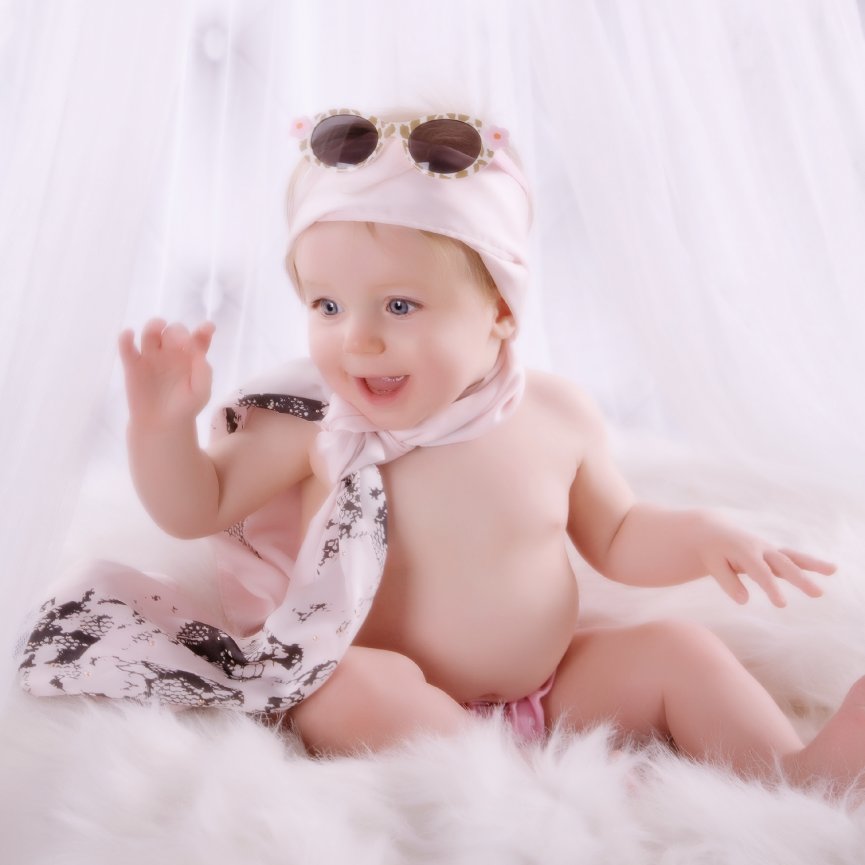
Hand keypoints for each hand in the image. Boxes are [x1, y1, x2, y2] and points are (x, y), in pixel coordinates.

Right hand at [118, 318, 215, 426]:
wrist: (162, 424)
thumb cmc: (185, 406)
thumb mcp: (201, 392)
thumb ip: (203, 372)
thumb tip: (199, 352)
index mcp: (190, 356)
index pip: (198, 339)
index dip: (203, 331)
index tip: (207, 328)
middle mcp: (171, 352)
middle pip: (173, 331)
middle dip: (177, 332)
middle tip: (180, 343)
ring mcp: (151, 356)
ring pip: (151, 332)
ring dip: (154, 326)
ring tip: (159, 327)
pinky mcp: (133, 364)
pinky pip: (127, 347)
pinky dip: (125, 338)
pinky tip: (129, 334)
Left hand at [699, 521, 835, 606]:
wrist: (713, 531)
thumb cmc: (712, 551)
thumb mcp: (713, 565)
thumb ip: (728, 582)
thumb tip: (744, 601)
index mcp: (743, 551)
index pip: (760, 573)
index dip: (771, 588)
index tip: (782, 604)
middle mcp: (760, 548)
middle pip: (783, 564)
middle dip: (800, 578)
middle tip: (817, 593)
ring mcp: (768, 549)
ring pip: (792, 556)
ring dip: (812, 564)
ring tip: (833, 570)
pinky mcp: (772, 552)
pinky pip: (793, 556)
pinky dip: (808, 562)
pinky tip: (829, 569)